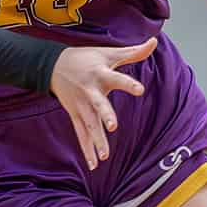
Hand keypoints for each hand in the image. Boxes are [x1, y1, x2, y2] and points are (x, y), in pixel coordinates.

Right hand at [50, 37, 156, 170]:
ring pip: (89, 125)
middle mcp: (90, 91)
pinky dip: (86, 149)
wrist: (52, 65)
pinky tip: (94, 165)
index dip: (128, 84)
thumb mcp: (109, 53)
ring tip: (105, 157)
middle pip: (98, 105)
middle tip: (112, 126)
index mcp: (100, 74)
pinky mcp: (75, 115)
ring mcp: (81, 105)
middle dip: (105, 115)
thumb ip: (133, 52)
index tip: (140, 89)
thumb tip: (155, 41)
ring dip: (96, 140)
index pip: (117, 79)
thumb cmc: (86, 58)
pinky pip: (81, 134)